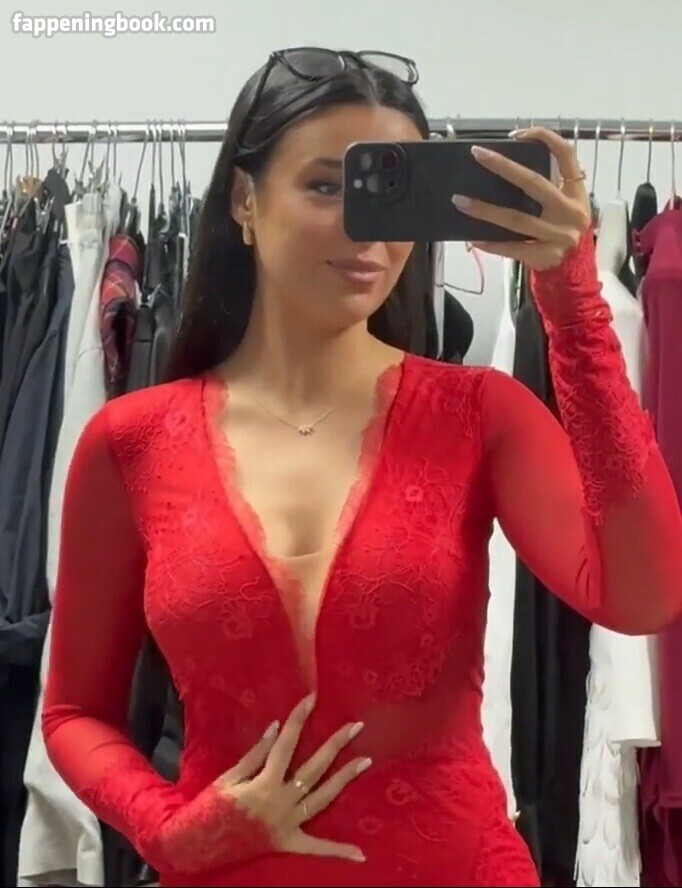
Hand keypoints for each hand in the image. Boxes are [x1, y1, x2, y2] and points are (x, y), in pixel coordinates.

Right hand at [216, 693, 369, 861]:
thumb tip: (277, 729)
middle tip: (356, 726)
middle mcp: (281, 803)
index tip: (312, 698)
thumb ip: (255, 755)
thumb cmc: (210, 808)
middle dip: (336, 745)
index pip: (287, 744)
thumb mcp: (228, 778)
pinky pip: (317, 848)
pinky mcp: (288, 843)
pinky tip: (360, 853)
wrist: (198, 846)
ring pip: (323, 798)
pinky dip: (338, 851)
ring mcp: (288, 824)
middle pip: (315, 768)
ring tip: (365, 760)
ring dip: (345, 779)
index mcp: (264, 784)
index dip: (299, 719)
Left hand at [453, 127, 591, 269]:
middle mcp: (569, 211)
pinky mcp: (544, 256)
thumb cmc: (563, 229)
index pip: (566, 154)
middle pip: (534, 183)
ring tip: (460, 201)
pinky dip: (492, 244)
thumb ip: (548, 186)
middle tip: (478, 154)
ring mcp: (558, 235)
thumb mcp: (567, 204)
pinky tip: (473, 238)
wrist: (575, 269)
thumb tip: (503, 169)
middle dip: (504, 167)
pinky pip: (512, 248)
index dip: (544, 138)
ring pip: (516, 219)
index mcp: (576, 192)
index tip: (516, 134)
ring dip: (485, 210)